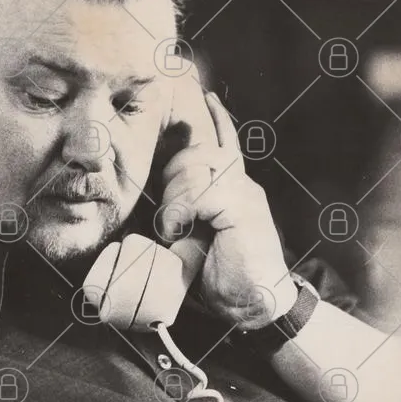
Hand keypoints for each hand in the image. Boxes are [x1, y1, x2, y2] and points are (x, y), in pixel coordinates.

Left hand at [160, 89, 296, 329]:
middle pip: (197, 154)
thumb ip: (177, 216)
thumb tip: (148, 214)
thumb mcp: (189, 239)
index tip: (208, 96)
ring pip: (197, 170)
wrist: (252, 305)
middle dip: (172, 178)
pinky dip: (183, 210)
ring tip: (175, 228)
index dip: (216, 118)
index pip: (224, 143)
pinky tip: (181, 229)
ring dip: (175, 199)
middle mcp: (241, 184)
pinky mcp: (245, 209)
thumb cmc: (218, 276)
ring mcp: (245, 194)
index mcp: (232, 188)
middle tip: (171, 219)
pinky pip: (204, 192)